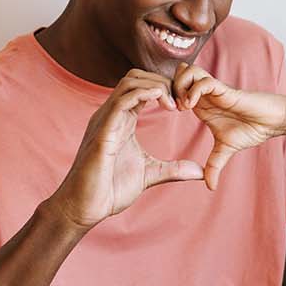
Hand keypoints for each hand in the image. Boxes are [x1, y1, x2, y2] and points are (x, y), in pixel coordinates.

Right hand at [46, 70, 202, 229]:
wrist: (85, 207)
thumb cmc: (111, 190)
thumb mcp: (150, 174)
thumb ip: (174, 169)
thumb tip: (200, 171)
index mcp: (121, 121)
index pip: (141, 88)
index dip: (164, 88)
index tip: (184, 104)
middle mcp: (111, 116)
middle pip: (135, 78)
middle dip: (161, 81)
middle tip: (181, 101)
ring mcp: (104, 121)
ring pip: (128, 84)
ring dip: (155, 85)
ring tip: (174, 103)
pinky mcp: (102, 133)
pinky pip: (120, 102)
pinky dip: (142, 94)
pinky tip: (161, 100)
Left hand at [171, 62, 285, 189]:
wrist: (271, 123)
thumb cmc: (251, 129)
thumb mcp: (225, 150)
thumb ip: (214, 165)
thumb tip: (209, 187)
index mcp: (201, 104)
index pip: (175, 87)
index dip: (166, 96)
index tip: (166, 113)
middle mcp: (204, 94)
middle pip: (178, 74)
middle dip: (169, 88)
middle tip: (171, 107)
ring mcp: (214, 90)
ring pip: (188, 71)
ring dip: (180, 86)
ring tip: (182, 106)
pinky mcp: (225, 89)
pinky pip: (204, 82)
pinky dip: (193, 91)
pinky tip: (191, 106)